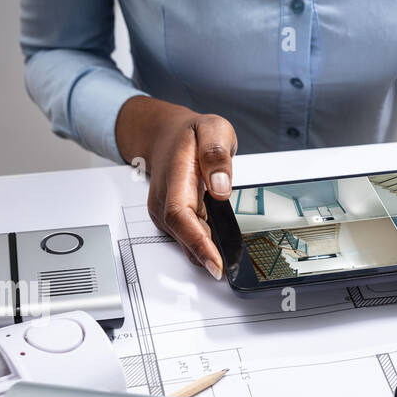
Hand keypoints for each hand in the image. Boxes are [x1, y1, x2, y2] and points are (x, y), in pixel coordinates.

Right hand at [115, 96, 236, 277]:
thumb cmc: (190, 135)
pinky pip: (187, 239)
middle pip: (184, 237)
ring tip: (230, 258)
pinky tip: (219, 247)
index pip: (181, 216)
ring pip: (186, 242)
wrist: (166, 135)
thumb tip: (220, 187)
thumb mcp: (213, 129)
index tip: (215, 264)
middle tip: (233, 267)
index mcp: (175, 178)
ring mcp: (164, 213)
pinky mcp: (169, 220)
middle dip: (207, 255)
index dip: (198, 243)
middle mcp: (163, 200)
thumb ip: (217, 154)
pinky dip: (204, 246)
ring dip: (207, 252)